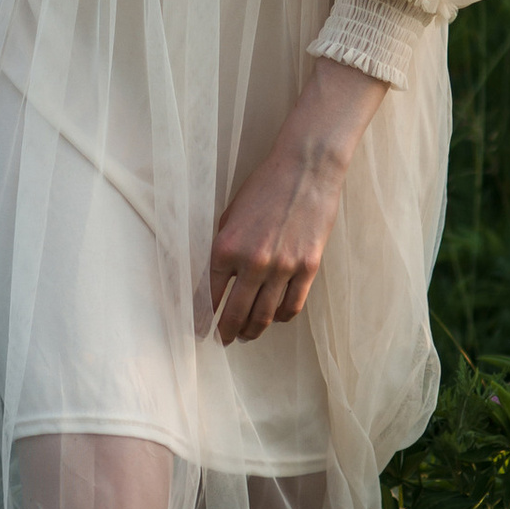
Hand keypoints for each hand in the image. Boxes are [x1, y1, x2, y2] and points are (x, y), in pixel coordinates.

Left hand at [204, 61, 386, 345]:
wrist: (305, 169)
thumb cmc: (264, 187)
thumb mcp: (231, 215)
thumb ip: (224, 249)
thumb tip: (217, 280)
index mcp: (226, 247)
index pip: (209, 294)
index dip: (203, 316)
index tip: (201, 329)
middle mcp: (252, 262)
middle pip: (237, 312)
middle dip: (227, 331)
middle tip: (224, 339)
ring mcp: (283, 267)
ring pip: (265, 315)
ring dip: (253, 330)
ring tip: (247, 335)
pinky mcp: (308, 267)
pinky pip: (292, 305)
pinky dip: (281, 317)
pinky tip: (274, 318)